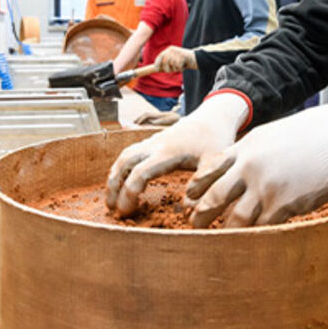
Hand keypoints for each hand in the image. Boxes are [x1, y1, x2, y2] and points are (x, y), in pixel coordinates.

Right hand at [107, 93, 249, 213]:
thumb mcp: (217, 162)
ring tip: (111, 198)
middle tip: (110, 208)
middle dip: (113, 185)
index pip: (140, 173)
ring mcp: (152, 141)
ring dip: (114, 176)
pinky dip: (121, 167)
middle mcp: (155, 145)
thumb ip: (204, 182)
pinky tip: (121, 181)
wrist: (214, 117)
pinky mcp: (153, 141)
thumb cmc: (216, 140)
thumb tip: (189, 206)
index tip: (126, 211)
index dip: (129, 193)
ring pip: (124, 155)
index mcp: (168, 152)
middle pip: (124, 162)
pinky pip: (130, 152)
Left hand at [154, 46, 196, 72]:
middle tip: (173, 70)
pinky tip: (184, 65)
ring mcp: (177, 51)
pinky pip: (178, 65)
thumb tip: (155, 69)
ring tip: (180, 66)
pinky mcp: (183, 55)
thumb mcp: (173, 62)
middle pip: (165, 62)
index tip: (156, 69)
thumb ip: (165, 64)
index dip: (157, 63)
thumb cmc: (182, 62)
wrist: (195, 59)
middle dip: (168, 69)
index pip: (160, 57)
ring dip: (176, 68)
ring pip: (172, 64)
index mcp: (168, 50)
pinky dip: (181, 68)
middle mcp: (171, 49)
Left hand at [186, 96, 327, 227]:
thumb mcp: (272, 135)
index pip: (210, 170)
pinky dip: (255, 237)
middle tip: (194, 225)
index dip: (197, 187)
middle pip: (215, 196)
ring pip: (236, 218)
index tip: (189, 199)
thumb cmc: (310, 135)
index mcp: (245, 148)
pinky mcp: (284, 204)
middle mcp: (250, 168)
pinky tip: (250, 244)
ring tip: (220, 241)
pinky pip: (263, 227)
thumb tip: (241, 167)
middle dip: (202, 214)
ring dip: (227, 232)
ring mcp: (265, 187)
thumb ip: (253, 151)